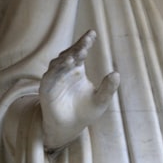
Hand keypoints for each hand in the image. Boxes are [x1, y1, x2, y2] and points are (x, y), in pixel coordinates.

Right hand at [39, 30, 119, 150]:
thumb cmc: (85, 112)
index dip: (85, 42)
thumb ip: (108, 88)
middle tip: (87, 42)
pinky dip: (56, 70)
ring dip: (66, 57)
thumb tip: (116, 73)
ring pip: (58, 63)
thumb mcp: (101, 100)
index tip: (92, 33)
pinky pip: (50, 76)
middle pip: (69, 54)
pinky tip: (66, 64)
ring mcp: (54, 79)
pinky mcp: (46, 89)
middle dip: (77, 48)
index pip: (80, 51)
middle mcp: (64, 71)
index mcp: (77, 70)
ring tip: (77, 54)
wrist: (69, 128)